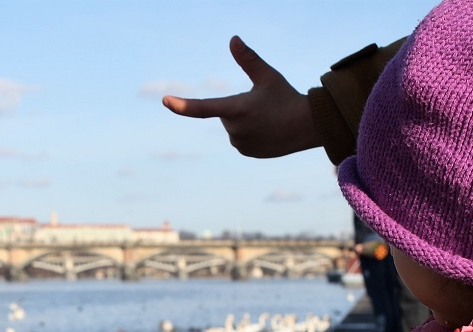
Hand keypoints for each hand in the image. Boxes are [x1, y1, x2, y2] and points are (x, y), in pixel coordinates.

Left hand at [162, 36, 317, 157]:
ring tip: (267, 120)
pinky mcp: (245, 151)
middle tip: (262, 107)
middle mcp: (235, 130)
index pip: (203, 108)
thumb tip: (233, 39)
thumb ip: (248, 59)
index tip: (165, 101)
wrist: (306, 127)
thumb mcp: (268, 76)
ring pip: (232, 126)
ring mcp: (240, 143)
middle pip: (224, 113)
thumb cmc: (286, 97)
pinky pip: (240, 138)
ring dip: (244, 121)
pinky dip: (250, 132)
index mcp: (236, 109)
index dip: (182, 105)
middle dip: (237, 108)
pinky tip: (267, 131)